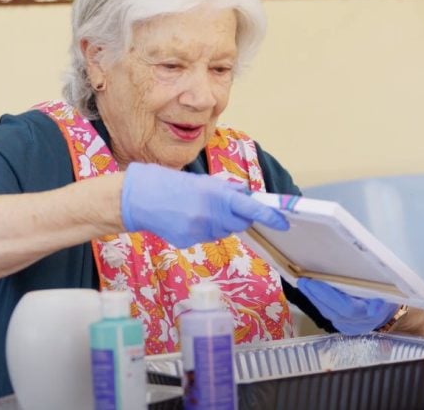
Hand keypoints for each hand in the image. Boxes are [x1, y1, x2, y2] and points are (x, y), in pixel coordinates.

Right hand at [121, 163, 288, 247]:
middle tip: (225, 207)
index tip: (283, 222)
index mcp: (215, 195)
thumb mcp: (202, 181)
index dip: (268, 216)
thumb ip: (227, 191)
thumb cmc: (171, 184)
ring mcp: (198, 231)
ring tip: (198, 209)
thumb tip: (248, 196)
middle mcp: (209, 215)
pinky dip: (203, 229)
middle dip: (238, 216)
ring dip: (219, 223)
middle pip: (239, 223)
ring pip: (222, 231)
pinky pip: (206, 237)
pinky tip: (187, 219)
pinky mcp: (188, 242)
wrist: (140, 198)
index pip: (250, 208)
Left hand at [297, 278, 398, 334]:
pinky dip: (318, 302)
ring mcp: (348, 327)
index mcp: (370, 315)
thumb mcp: (389, 293)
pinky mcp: (342, 326)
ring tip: (303, 284)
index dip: (328, 295)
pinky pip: (328, 314)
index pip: (346, 307)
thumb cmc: (389, 299)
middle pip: (332, 311)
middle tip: (302, 281)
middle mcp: (357, 324)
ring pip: (327, 313)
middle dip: (315, 295)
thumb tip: (374, 304)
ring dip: (314, 298)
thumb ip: (380, 297)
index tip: (314, 282)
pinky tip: (310, 293)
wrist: (391, 317)